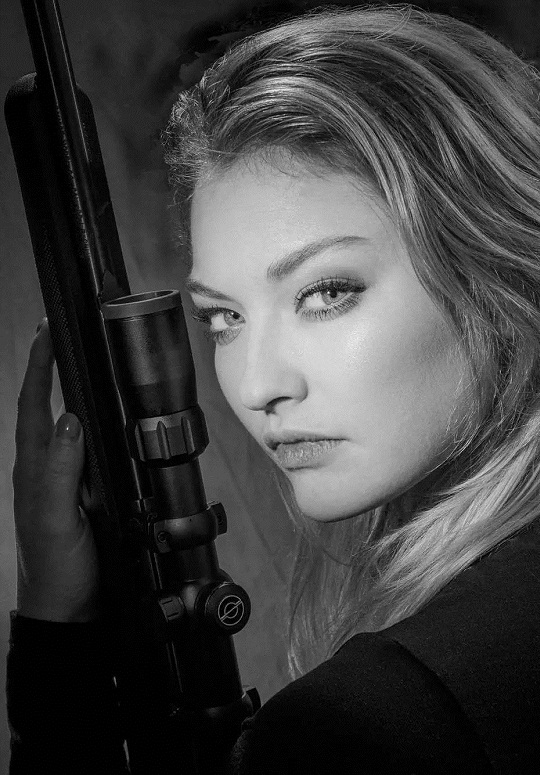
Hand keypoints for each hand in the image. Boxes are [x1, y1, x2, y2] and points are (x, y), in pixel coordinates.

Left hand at [12, 318, 99, 621]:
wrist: (70, 609)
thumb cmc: (56, 569)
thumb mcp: (56, 520)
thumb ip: (61, 472)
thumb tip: (69, 420)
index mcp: (35, 468)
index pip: (34, 404)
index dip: (39, 365)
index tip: (48, 330)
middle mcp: (47, 468)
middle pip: (46, 406)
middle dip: (51, 366)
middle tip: (65, 334)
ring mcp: (65, 480)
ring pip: (67, 425)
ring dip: (72, 392)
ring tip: (85, 364)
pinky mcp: (84, 494)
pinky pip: (89, 450)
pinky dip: (95, 426)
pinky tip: (107, 422)